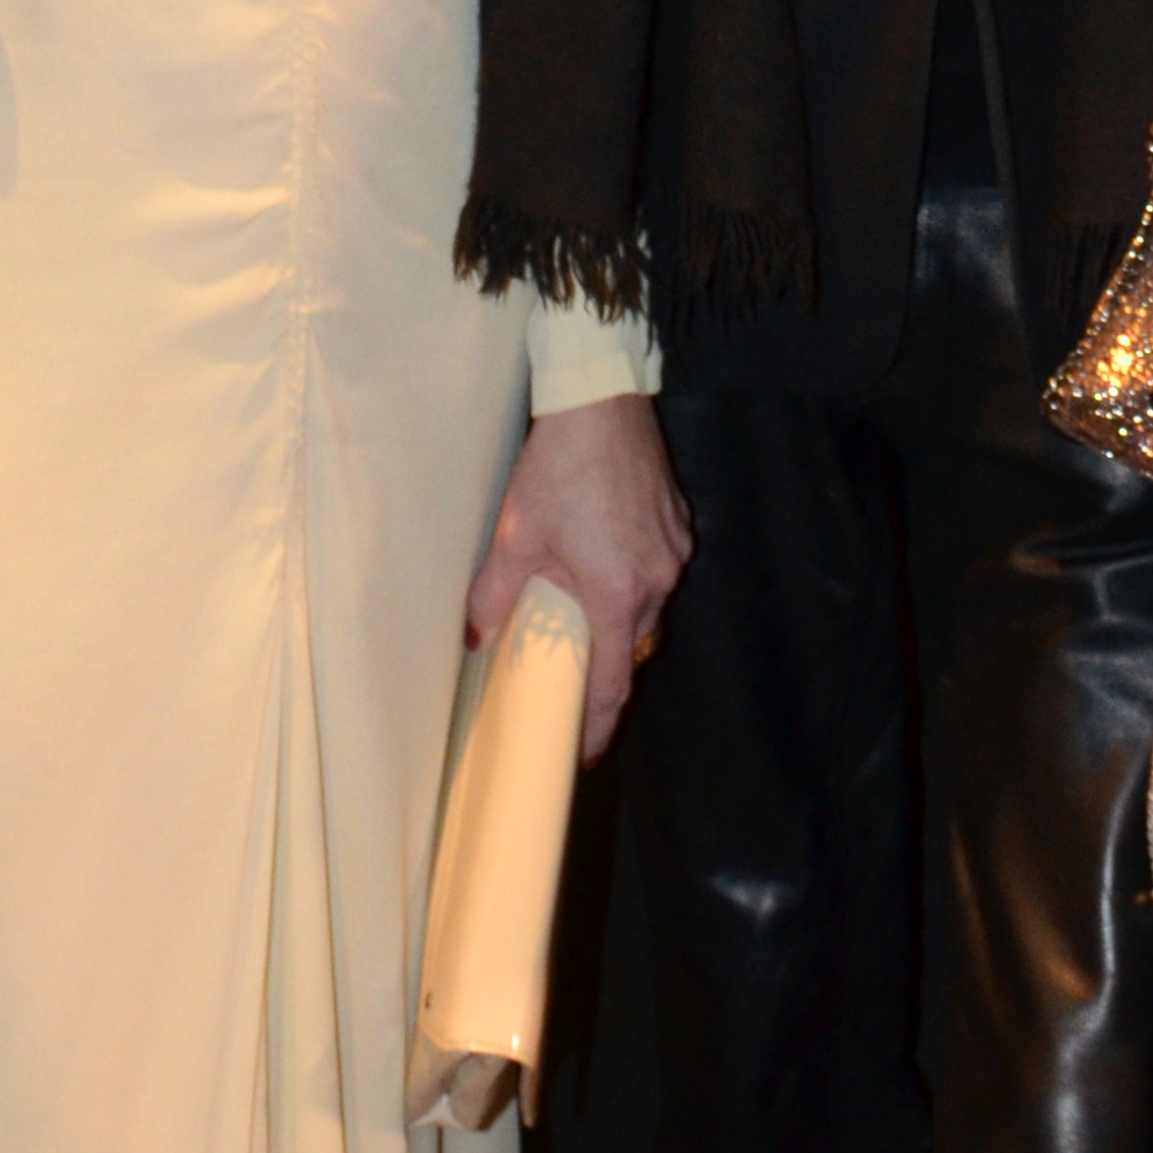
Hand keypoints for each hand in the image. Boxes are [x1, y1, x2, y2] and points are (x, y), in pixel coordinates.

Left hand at [468, 396, 693, 761]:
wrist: (600, 401)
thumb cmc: (558, 467)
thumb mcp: (515, 535)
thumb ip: (494, 594)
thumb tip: (475, 637)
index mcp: (617, 594)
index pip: (613, 681)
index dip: (597, 723)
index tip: (584, 751)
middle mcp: (657, 579)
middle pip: (633, 645)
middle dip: (605, 666)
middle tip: (572, 677)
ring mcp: (673, 551)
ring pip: (647, 607)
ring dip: (617, 617)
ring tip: (581, 605)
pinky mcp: (677, 524)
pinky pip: (657, 571)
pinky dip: (631, 580)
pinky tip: (603, 556)